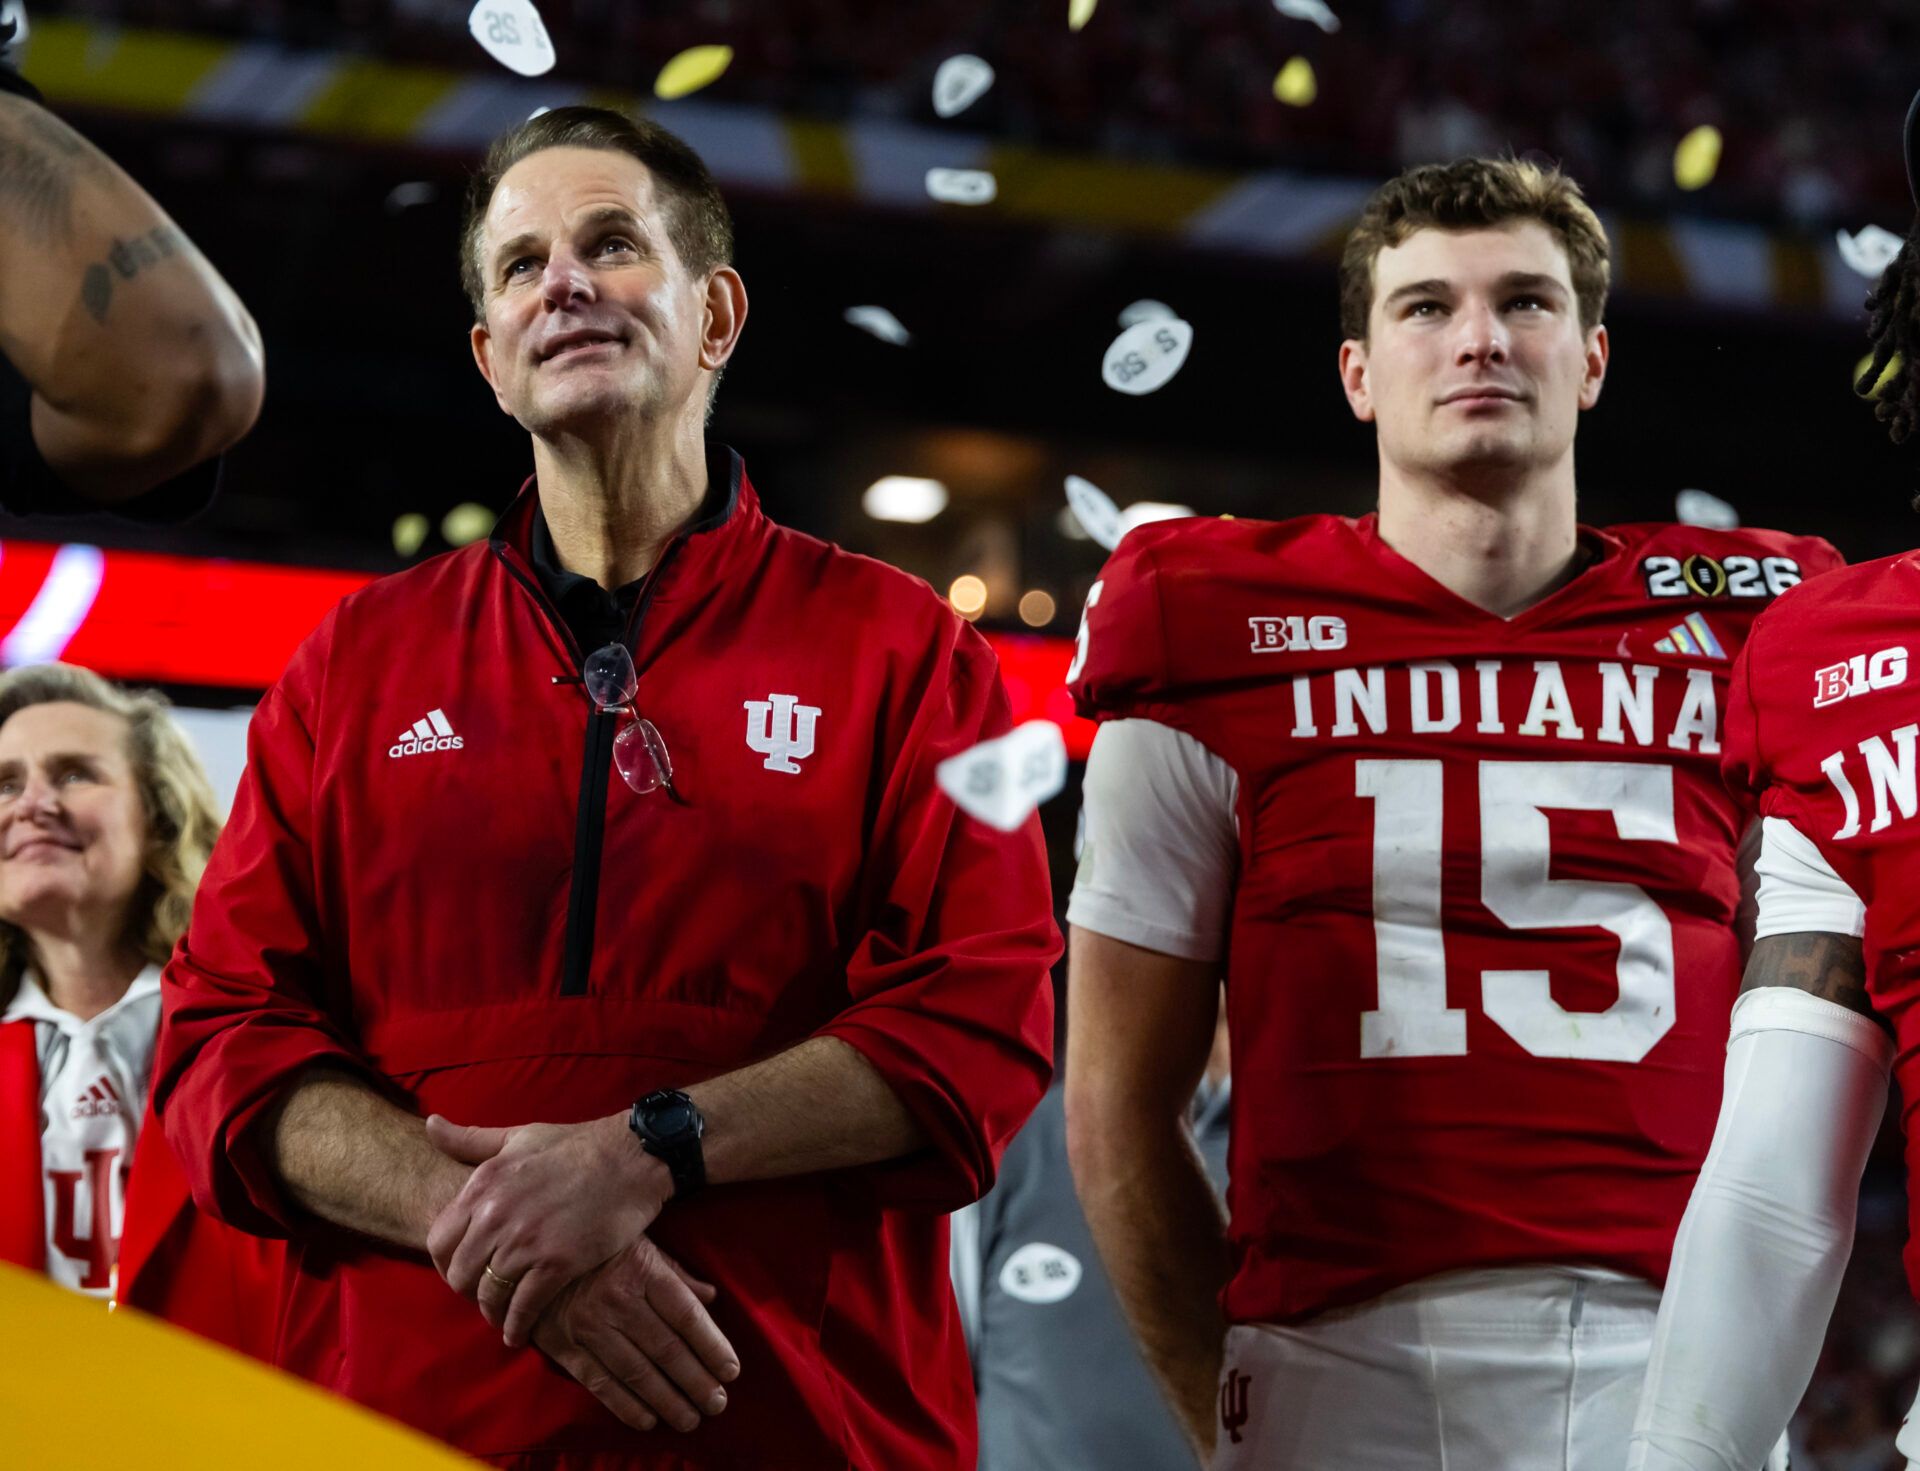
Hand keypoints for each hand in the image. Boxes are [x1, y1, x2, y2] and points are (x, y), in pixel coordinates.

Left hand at [426, 1112, 670, 1344]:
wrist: (629, 1157)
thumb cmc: (574, 1145)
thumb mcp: (517, 1136)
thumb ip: (469, 1139)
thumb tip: (429, 1125)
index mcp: (482, 1185)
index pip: (438, 1241)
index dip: (445, 1262)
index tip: (462, 1269)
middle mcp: (496, 1216)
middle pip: (459, 1274)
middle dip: (467, 1290)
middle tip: (483, 1294)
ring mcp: (526, 1242)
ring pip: (488, 1295)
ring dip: (491, 1312)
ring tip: (500, 1316)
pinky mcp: (557, 1263)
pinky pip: (523, 1307)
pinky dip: (517, 1326)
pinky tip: (518, 1334)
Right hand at [534, 1233, 739, 1433]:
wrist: (534, 1249)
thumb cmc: (600, 1247)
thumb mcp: (642, 1245)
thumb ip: (677, 1274)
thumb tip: (711, 1297)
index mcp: (643, 1271)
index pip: (686, 1315)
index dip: (712, 1346)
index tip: (731, 1371)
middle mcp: (618, 1299)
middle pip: (666, 1348)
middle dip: (696, 1381)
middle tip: (717, 1404)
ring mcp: (588, 1324)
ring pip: (636, 1371)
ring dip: (667, 1400)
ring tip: (690, 1419)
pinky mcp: (562, 1344)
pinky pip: (599, 1381)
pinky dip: (625, 1405)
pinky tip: (648, 1420)